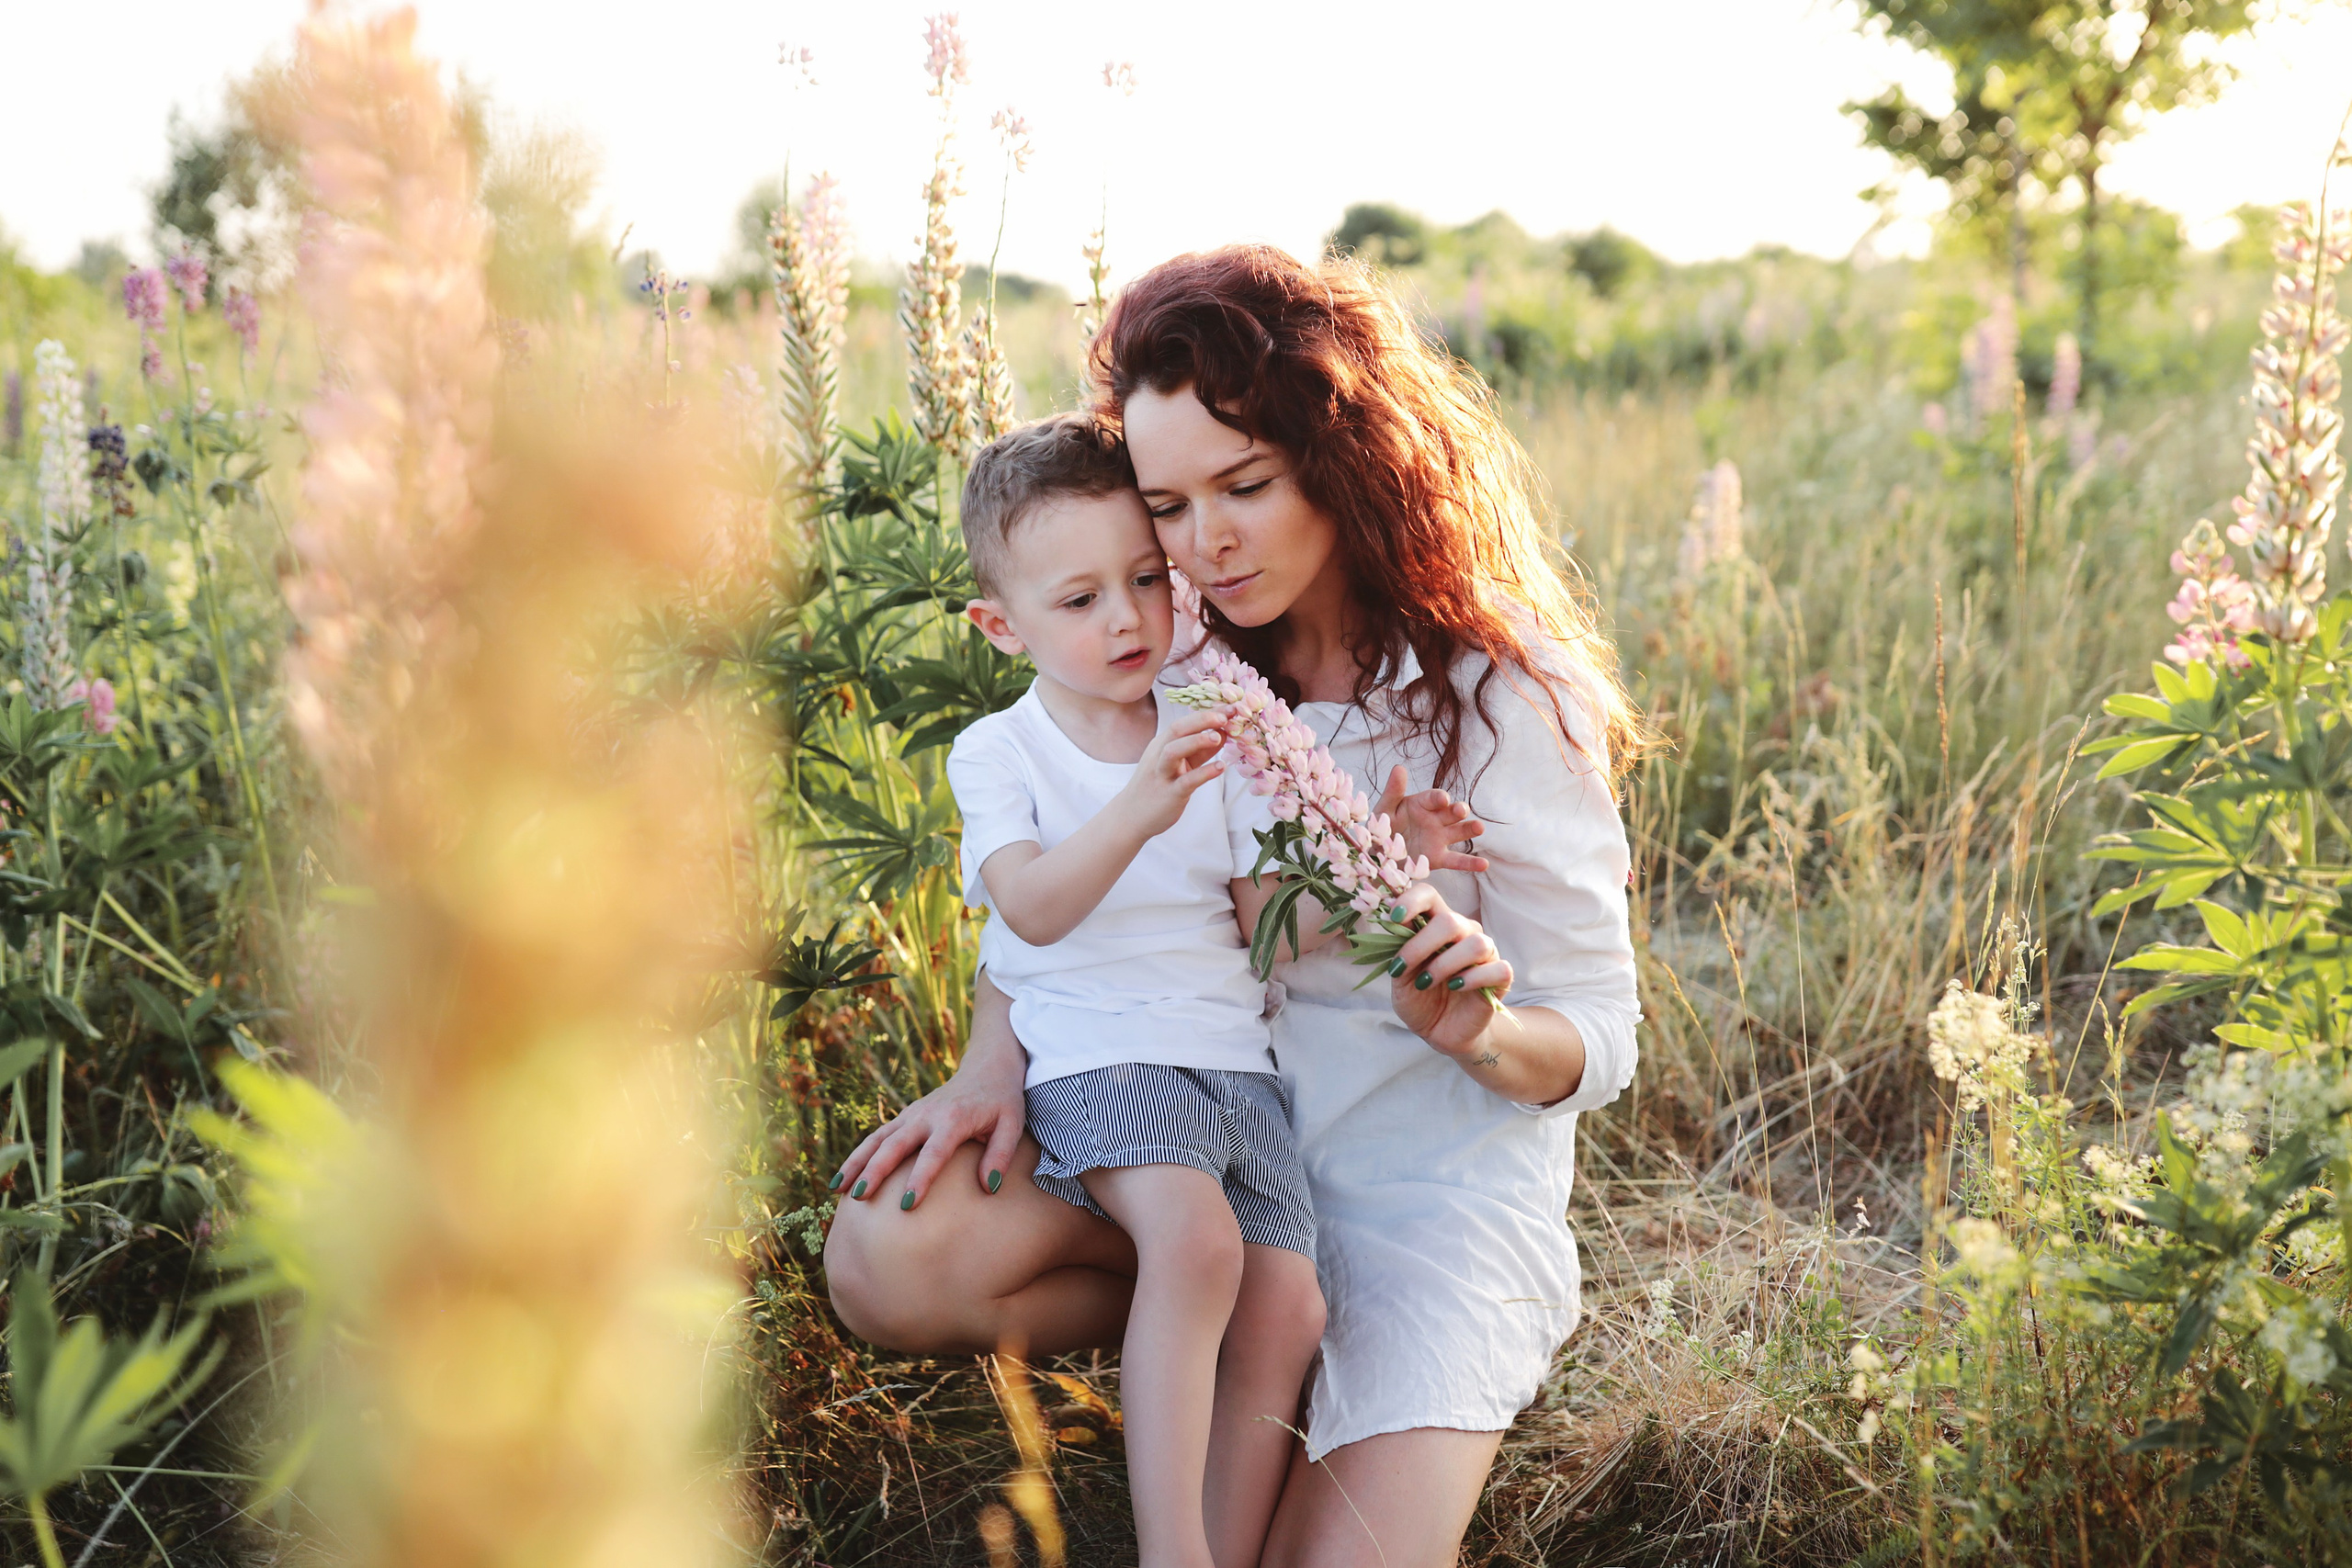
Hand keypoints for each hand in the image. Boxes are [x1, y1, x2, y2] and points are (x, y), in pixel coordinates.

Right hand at [832, 1044, 1025, 1208]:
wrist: (987, 1066)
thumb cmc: (1002, 1100)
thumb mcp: (1012, 1124)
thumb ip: (1000, 1155)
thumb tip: (988, 1187)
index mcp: (955, 1118)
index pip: (934, 1152)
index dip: (921, 1178)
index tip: (908, 1204)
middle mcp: (927, 1114)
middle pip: (895, 1144)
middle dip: (876, 1171)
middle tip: (860, 1197)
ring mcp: (912, 1113)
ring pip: (877, 1139)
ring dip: (857, 1163)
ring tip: (837, 1190)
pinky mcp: (905, 1117)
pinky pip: (877, 1137)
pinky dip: (858, 1156)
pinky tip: (842, 1179)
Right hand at [1115, 710, 1227, 837]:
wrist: (1132, 816)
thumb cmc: (1158, 787)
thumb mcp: (1179, 765)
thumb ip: (1199, 750)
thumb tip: (1223, 732)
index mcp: (1162, 744)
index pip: (1184, 723)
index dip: (1207, 714)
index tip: (1230, 707)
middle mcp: (1159, 755)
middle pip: (1177, 730)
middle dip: (1201, 719)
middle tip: (1225, 716)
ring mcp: (1162, 774)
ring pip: (1174, 751)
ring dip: (1197, 740)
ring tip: (1218, 736)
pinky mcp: (1169, 794)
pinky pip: (1186, 781)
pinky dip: (1204, 772)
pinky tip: (1220, 767)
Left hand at [1374, 764, 1488, 874]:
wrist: (1379, 854)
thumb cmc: (1382, 826)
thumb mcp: (1384, 809)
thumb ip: (1393, 791)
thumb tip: (1399, 768)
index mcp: (1422, 804)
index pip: (1433, 798)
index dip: (1439, 798)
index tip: (1443, 799)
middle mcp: (1435, 819)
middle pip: (1451, 812)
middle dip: (1458, 810)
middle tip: (1461, 810)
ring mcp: (1440, 838)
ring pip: (1459, 831)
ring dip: (1470, 829)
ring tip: (1479, 828)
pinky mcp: (1440, 858)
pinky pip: (1457, 861)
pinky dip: (1471, 863)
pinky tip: (1484, 865)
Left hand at [1382, 882, 1511, 1058]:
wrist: (1440, 1031)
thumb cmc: (1419, 999)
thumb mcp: (1400, 977)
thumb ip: (1400, 951)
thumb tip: (1394, 925)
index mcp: (1437, 925)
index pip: (1430, 895)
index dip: (1412, 900)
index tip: (1394, 918)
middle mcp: (1464, 933)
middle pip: (1451, 920)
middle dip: (1421, 944)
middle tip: (1402, 968)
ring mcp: (1485, 954)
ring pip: (1476, 944)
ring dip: (1445, 964)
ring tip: (1427, 982)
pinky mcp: (1500, 978)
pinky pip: (1498, 968)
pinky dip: (1473, 979)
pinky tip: (1456, 987)